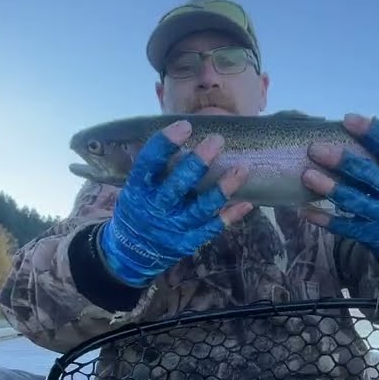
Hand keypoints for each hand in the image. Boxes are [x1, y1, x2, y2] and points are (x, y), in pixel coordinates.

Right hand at [98, 120, 253, 286]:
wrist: (132, 253)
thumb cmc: (137, 208)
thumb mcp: (134, 186)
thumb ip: (152, 165)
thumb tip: (176, 131)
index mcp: (139, 189)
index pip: (149, 163)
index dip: (165, 144)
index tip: (185, 126)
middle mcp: (155, 208)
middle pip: (177, 186)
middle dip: (197, 163)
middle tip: (217, 141)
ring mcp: (173, 227)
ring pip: (200, 208)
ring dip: (222, 189)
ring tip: (242, 169)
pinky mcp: (187, 242)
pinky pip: (211, 229)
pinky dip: (229, 217)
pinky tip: (247, 204)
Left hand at [301, 114, 378, 268]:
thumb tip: (349, 122)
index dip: (371, 133)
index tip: (348, 119)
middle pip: (370, 175)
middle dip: (343, 161)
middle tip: (315, 149)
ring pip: (354, 201)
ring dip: (330, 188)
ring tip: (307, 175)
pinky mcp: (370, 234)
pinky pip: (345, 227)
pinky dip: (324, 219)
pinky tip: (304, 210)